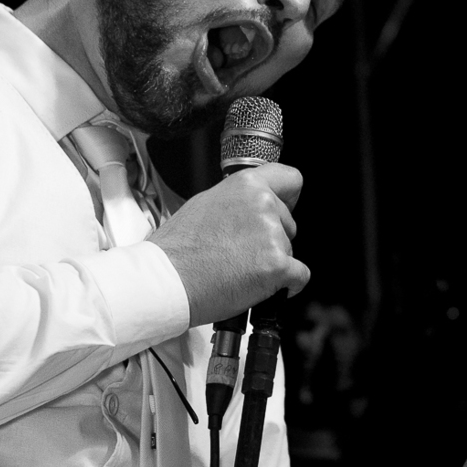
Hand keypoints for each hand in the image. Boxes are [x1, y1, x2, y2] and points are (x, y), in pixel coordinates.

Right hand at [149, 163, 309, 326]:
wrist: (167, 280)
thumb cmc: (178, 249)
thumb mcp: (206, 203)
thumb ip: (238, 201)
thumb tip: (251, 208)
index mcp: (246, 184)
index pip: (291, 179)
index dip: (288, 199)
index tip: (283, 210)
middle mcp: (263, 204)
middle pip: (289, 223)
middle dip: (273, 238)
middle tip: (242, 252)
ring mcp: (272, 235)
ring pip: (289, 250)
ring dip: (272, 262)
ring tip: (239, 269)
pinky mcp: (277, 266)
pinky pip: (299, 276)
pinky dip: (287, 285)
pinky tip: (263, 286)